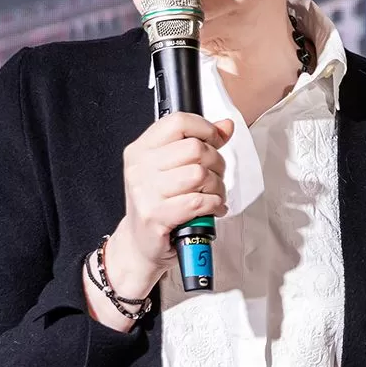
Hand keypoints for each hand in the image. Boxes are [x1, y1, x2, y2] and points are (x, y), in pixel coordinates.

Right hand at [106, 113, 236, 299]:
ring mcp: (146, 192)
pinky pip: (198, 201)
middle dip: (216, 163)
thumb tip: (225, 126)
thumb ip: (199, 143)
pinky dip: (214, 204)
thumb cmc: (158, 205)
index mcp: (141, 150)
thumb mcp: (171, 168)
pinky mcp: (156, 216)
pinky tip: (211, 208)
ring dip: (216, 187)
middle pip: (195, 148)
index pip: (179, 122)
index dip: (206, 129)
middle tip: (215, 176)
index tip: (216, 141)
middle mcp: (139, 168)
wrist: (139, 244)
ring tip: (213, 195)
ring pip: (200, 174)